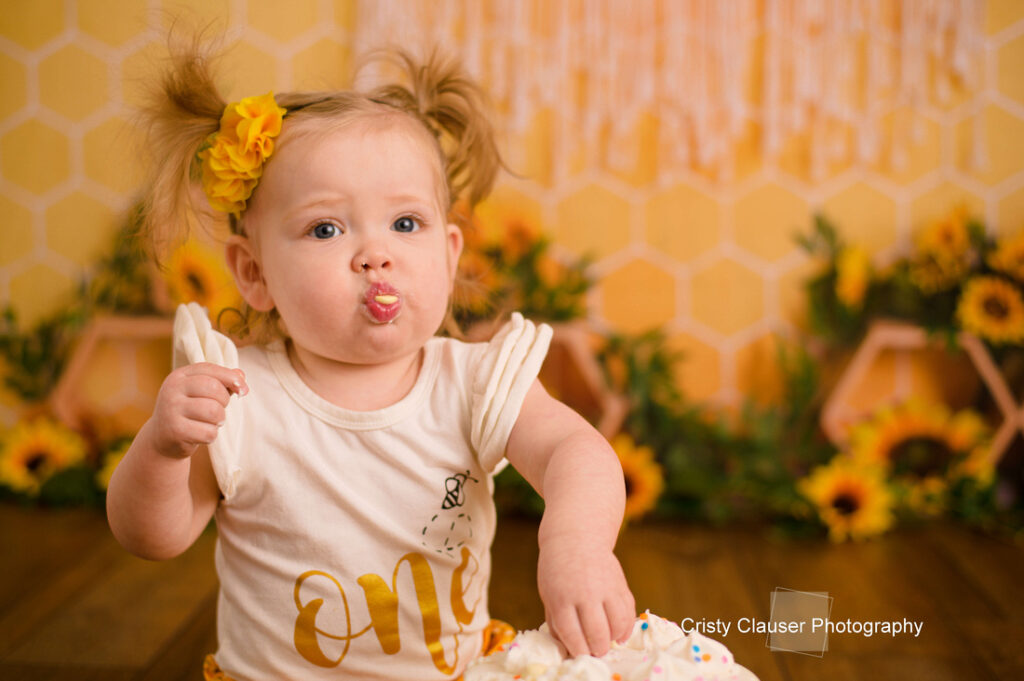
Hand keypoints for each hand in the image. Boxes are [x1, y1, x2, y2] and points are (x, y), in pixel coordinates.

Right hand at [148, 363, 246, 458]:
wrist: (162, 438)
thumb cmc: (189, 411)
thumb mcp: (201, 392)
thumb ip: (222, 381)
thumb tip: (241, 375)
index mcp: (179, 376)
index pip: (210, 370)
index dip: (232, 378)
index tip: (243, 390)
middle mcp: (172, 389)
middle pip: (214, 389)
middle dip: (224, 401)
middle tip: (218, 409)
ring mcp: (171, 410)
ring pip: (214, 411)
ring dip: (219, 420)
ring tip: (211, 422)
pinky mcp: (175, 431)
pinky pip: (208, 432)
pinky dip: (211, 435)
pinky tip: (201, 434)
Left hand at [537, 537, 634, 657]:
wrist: (576, 537)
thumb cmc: (557, 569)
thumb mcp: (548, 594)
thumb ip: (557, 621)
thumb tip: (568, 648)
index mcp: (561, 597)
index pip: (572, 634)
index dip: (578, 650)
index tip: (581, 654)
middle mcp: (585, 593)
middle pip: (597, 633)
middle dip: (597, 649)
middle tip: (596, 651)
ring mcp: (605, 587)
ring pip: (617, 624)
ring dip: (613, 638)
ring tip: (608, 641)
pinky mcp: (620, 583)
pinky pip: (629, 611)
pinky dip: (627, 626)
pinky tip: (619, 633)